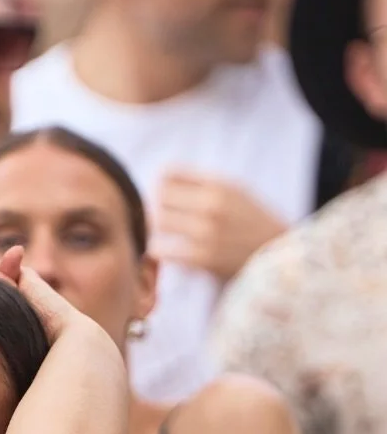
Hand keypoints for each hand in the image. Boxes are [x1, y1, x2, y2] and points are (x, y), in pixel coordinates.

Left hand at [155, 172, 285, 281]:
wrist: (279, 258)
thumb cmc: (251, 224)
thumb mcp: (234, 192)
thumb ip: (199, 183)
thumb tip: (159, 176)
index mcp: (220, 185)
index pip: (167, 174)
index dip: (160, 187)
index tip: (166, 200)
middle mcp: (213, 205)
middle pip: (159, 198)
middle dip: (155, 209)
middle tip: (164, 222)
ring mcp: (207, 232)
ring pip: (157, 222)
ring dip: (155, 231)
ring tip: (166, 238)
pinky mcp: (202, 259)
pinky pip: (163, 250)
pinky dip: (161, 252)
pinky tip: (170, 255)